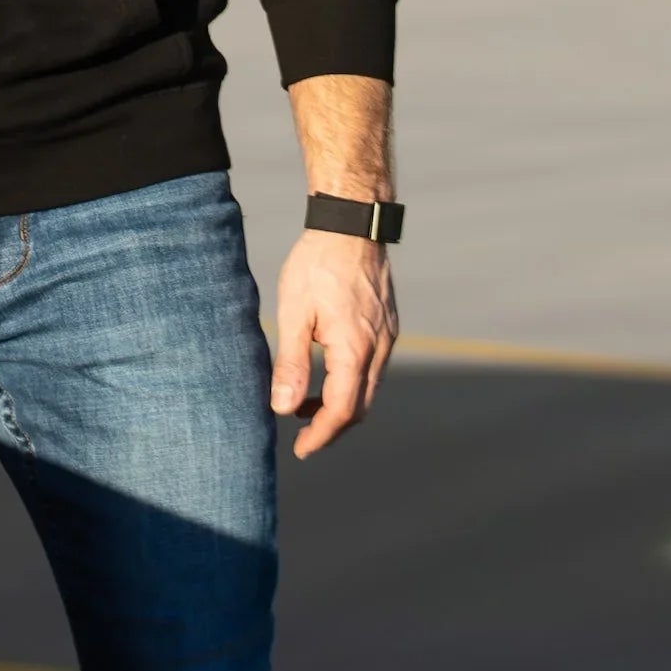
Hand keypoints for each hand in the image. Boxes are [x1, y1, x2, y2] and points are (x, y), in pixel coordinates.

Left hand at [271, 228, 397, 458]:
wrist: (352, 221)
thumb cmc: (317, 263)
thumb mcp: (294, 312)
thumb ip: (291, 363)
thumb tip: (282, 408)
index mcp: (355, 349)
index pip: (343, 412)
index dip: (321, 436)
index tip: (301, 450)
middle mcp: (379, 347)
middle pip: (360, 406)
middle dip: (332, 425)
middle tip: (302, 433)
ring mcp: (388, 334)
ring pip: (369, 387)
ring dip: (342, 402)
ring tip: (307, 402)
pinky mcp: (388, 322)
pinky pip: (374, 365)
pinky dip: (352, 379)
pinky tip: (328, 369)